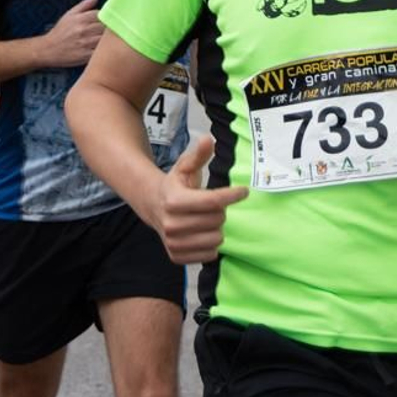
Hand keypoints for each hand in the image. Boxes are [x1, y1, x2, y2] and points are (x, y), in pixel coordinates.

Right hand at [45, 0, 103, 66]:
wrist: (48, 49)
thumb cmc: (60, 32)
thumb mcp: (69, 15)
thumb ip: (83, 5)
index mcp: (80, 19)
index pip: (101, 14)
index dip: (104, 17)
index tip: (104, 21)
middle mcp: (83, 30)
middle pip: (105, 26)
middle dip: (106, 29)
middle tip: (104, 31)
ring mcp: (85, 43)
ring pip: (105, 39)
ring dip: (106, 39)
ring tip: (103, 40)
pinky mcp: (86, 55)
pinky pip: (101, 51)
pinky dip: (103, 50)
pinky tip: (101, 49)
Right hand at [145, 135, 246, 263]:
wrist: (153, 207)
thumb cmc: (175, 186)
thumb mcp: (185, 168)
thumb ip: (199, 155)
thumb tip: (208, 139)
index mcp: (174, 201)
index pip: (213, 201)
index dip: (232, 195)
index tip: (243, 191)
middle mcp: (172, 224)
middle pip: (217, 220)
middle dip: (220, 211)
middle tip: (211, 206)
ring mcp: (173, 243)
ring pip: (216, 238)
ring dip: (217, 228)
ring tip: (206, 219)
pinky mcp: (177, 257)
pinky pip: (210, 254)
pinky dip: (211, 244)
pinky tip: (202, 234)